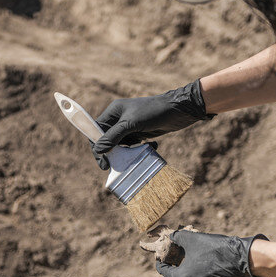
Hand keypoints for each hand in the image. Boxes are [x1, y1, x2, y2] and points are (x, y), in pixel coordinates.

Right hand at [91, 80, 212, 168]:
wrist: (179, 110)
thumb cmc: (153, 112)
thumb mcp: (131, 124)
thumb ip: (113, 137)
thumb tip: (98, 150)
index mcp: (113, 111)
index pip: (96, 130)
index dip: (96, 146)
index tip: (103, 161)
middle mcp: (119, 118)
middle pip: (107, 139)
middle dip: (110, 152)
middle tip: (112, 166)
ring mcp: (130, 126)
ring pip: (120, 145)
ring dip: (125, 153)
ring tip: (133, 158)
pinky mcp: (140, 132)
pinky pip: (133, 146)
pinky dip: (138, 150)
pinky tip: (150, 147)